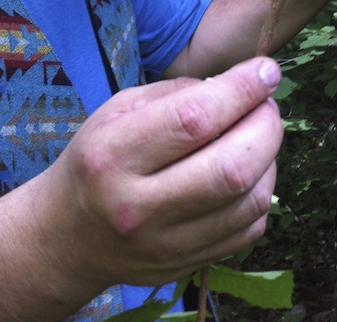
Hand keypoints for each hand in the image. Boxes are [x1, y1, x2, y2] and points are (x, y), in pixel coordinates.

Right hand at [41, 57, 282, 291]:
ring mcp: (164, 245)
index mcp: (113, 154)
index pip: (193, 119)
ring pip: (249, 202)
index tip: (266, 70)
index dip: (241, 90)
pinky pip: (249, 230)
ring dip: (270, 159)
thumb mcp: (115, 111)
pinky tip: (250, 172)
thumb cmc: (96, 160)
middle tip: (266, 104)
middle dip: (266, 126)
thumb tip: (237, 85)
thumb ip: (174, 94)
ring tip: (259, 135)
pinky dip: (261, 193)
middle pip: (231, 167)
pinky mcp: (186, 267)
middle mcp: (138, 206)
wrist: (66, 236)